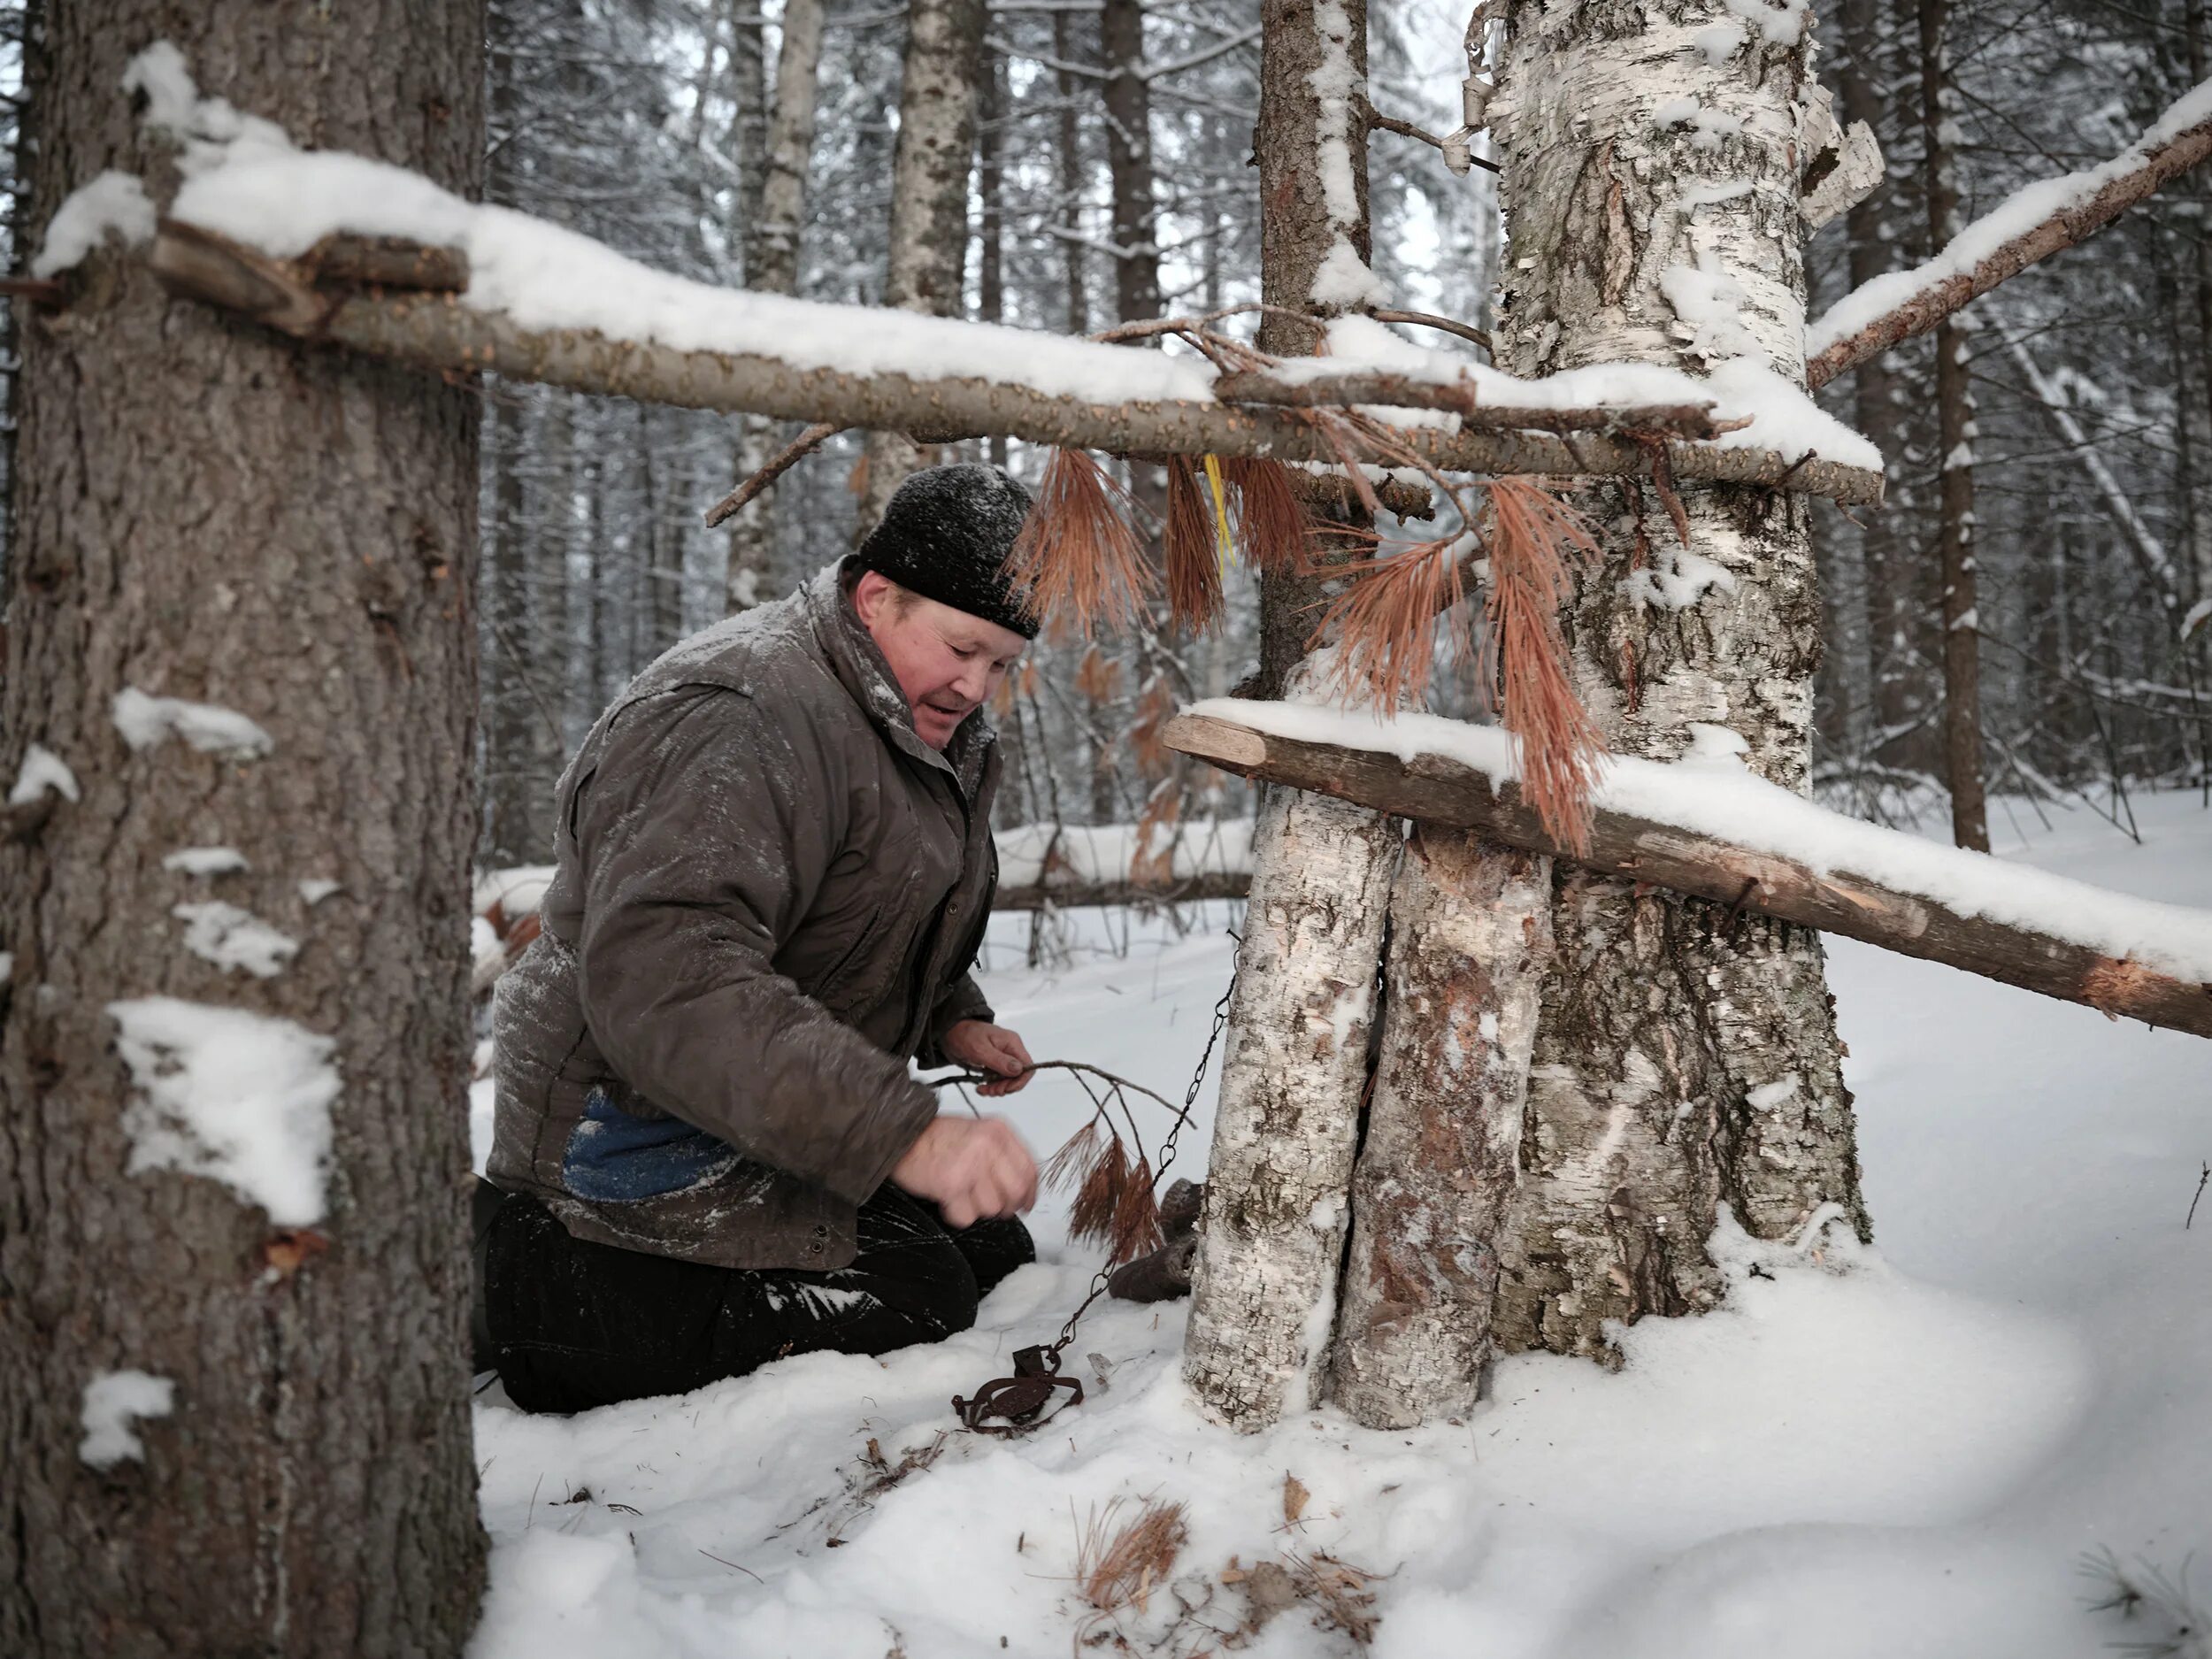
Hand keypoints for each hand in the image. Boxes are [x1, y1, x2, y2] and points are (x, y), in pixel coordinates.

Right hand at [891, 1116, 1037, 1228]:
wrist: (901, 1135)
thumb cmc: (936, 1138)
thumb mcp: (978, 1133)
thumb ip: (1002, 1154)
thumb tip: (1022, 1187)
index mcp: (999, 1131)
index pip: (1030, 1169)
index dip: (1031, 1193)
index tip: (1026, 1204)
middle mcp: (989, 1146)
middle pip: (1016, 1192)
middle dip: (1006, 1206)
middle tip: (992, 1206)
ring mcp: (971, 1165)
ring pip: (992, 1207)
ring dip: (977, 1209)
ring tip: (962, 1195)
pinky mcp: (952, 1185)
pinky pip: (967, 1216)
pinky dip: (957, 1214)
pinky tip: (949, 1200)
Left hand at [941, 1019, 1034, 1096]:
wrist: (950, 1032)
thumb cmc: (964, 1036)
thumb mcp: (980, 1049)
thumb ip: (1000, 1060)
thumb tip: (1019, 1070)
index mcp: (1012, 1043)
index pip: (1027, 1067)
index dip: (1019, 1081)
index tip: (1005, 1089)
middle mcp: (1010, 1051)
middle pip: (1018, 1076)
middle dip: (1006, 1087)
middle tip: (991, 1091)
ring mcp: (1003, 1058)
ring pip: (1008, 1080)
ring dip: (997, 1089)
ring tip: (983, 1090)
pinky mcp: (994, 1064)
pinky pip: (998, 1080)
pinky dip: (991, 1087)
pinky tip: (980, 1088)